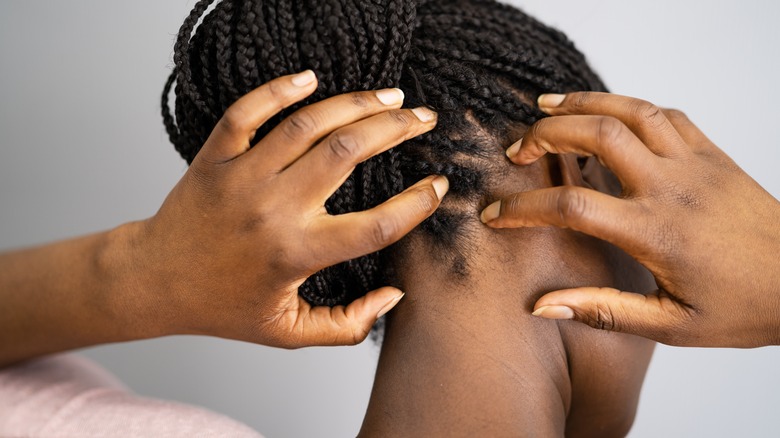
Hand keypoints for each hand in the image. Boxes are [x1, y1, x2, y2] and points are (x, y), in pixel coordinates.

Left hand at [126, 71, 446, 347]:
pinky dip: (278, 89)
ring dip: (356, 104)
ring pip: (308, 126)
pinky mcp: (216, 157)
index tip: (437, 185)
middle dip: (396, 129)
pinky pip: (248, 112)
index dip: (416, 204)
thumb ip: (347, 325)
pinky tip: (311, 78)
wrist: (153, 281)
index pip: (375, 226)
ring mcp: (242, 177)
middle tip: (423, 118)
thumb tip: (394, 296)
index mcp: (297, 253)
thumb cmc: (223, 308)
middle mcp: (273, 209)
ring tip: (389, 96)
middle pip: (348, 154)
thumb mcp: (288, 332)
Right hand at [480, 91, 779, 346]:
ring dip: (581, 103)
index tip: (494, 214)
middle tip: (517, 148)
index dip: (523, 207)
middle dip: (545, 134)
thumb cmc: (743, 307)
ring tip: (546, 107)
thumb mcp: (671, 325)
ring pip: (629, 111)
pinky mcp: (711, 153)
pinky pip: (665, 113)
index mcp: (654, 232)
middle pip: (596, 135)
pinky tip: (608, 114)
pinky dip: (627, 106)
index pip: (571, 205)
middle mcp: (670, 187)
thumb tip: (542, 306)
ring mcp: (693, 163)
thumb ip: (603, 312)